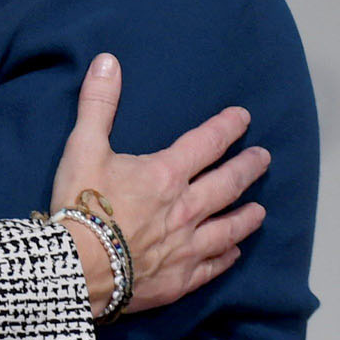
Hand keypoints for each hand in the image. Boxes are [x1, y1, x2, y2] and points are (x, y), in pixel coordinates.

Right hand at [50, 54, 269, 315]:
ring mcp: (186, 246)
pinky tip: (234, 253)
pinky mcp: (178, 278)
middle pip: (227, 184)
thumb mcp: (83, 147)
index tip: (243, 117)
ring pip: (228, 228)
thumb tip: (107, 60)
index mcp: (166, 174)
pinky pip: (211, 267)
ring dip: (246, 217)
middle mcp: (185, 208)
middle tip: (263, 158)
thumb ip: (98, 104)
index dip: (227, 127)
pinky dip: (225, 258)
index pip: (207, 143)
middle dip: (248, 168)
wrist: (76, 268)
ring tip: (260, 210)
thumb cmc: (79, 206)